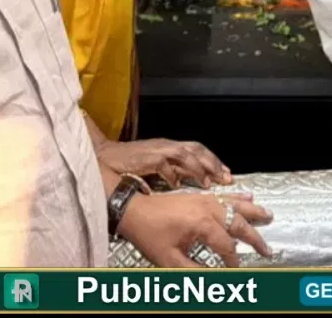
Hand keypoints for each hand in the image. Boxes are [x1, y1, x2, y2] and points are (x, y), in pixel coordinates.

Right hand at [98, 136, 231, 189]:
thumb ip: (171, 170)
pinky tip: (178, 186)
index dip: (214, 160)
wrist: (104, 157)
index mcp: (169, 146)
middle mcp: (166, 145)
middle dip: (213, 163)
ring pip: (184, 154)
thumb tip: (186, 182)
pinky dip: (172, 175)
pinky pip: (163, 165)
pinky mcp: (146, 157)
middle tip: (226, 178)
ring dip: (198, 169)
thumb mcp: (154, 164)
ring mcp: (157, 149)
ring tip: (208, 184)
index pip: (198, 149)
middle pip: (196, 149)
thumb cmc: (128, 163)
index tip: (227, 174)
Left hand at [119, 189, 272, 267]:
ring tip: (268, 215)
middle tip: (267, 249)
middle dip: (254, 237)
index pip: (227, 247)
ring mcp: (205, 199)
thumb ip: (196, 272)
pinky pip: (224, 195)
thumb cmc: (150, 235)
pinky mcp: (199, 195)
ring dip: (252, 213)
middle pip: (238, 223)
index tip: (236, 273)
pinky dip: (239, 198)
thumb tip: (216, 280)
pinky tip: (248, 197)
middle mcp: (208, 208)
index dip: (233, 262)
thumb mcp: (171, 261)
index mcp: (203, 224)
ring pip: (235, 205)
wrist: (134, 210)